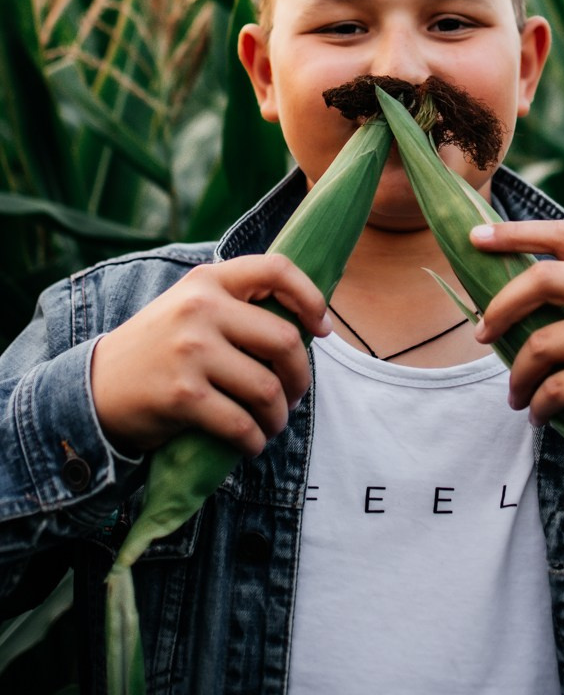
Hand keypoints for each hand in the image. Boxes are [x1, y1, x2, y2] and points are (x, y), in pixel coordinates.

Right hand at [91, 255, 330, 456]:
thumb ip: (236, 305)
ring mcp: (191, 351)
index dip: (311, 298)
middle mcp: (200, 308)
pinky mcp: (183, 396)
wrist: (94, 387)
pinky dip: (254, 440)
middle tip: (296, 394)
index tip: (321, 328)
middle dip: (300, 376)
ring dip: (279, 415)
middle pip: (284, 340)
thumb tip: (305, 326)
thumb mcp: (190, 307)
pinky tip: (251, 442)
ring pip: (267, 389)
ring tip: (272, 423)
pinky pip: (241, 424)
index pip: (277, 269)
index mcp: (207, 280)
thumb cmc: (158, 348)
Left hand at [471, 220, 563, 455]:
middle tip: (482, 334)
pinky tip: (538, 414)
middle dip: (500, 307)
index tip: (475, 238)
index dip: (514, 233)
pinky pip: (557, 389)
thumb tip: (499, 280)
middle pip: (543, 279)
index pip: (561, 235)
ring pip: (542, 343)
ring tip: (516, 393)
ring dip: (517, 376)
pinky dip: (538, 405)